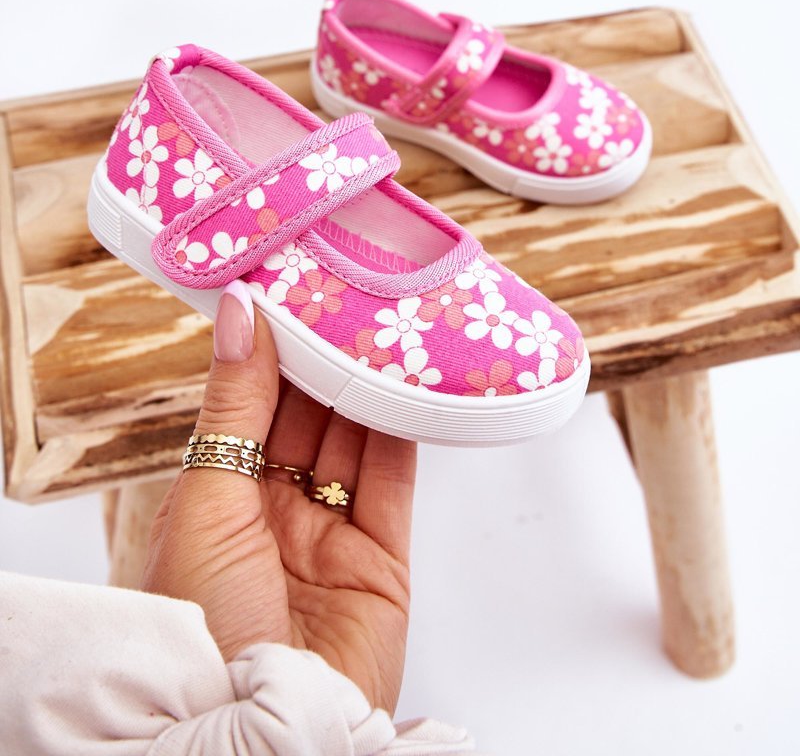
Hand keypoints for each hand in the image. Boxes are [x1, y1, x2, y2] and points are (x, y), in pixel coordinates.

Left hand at [141, 282, 415, 714]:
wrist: (265, 727)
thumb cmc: (205, 627)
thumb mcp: (207, 501)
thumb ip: (234, 406)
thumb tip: (239, 312)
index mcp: (219, 495)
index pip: (250, 401)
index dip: (271, 345)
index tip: (292, 286)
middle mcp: (273, 509)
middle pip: (307, 413)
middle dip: (326, 356)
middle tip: (349, 290)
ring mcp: (330, 532)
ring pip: (355, 437)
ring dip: (369, 382)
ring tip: (385, 321)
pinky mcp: (383, 558)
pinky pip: (396, 478)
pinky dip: (407, 427)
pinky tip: (413, 380)